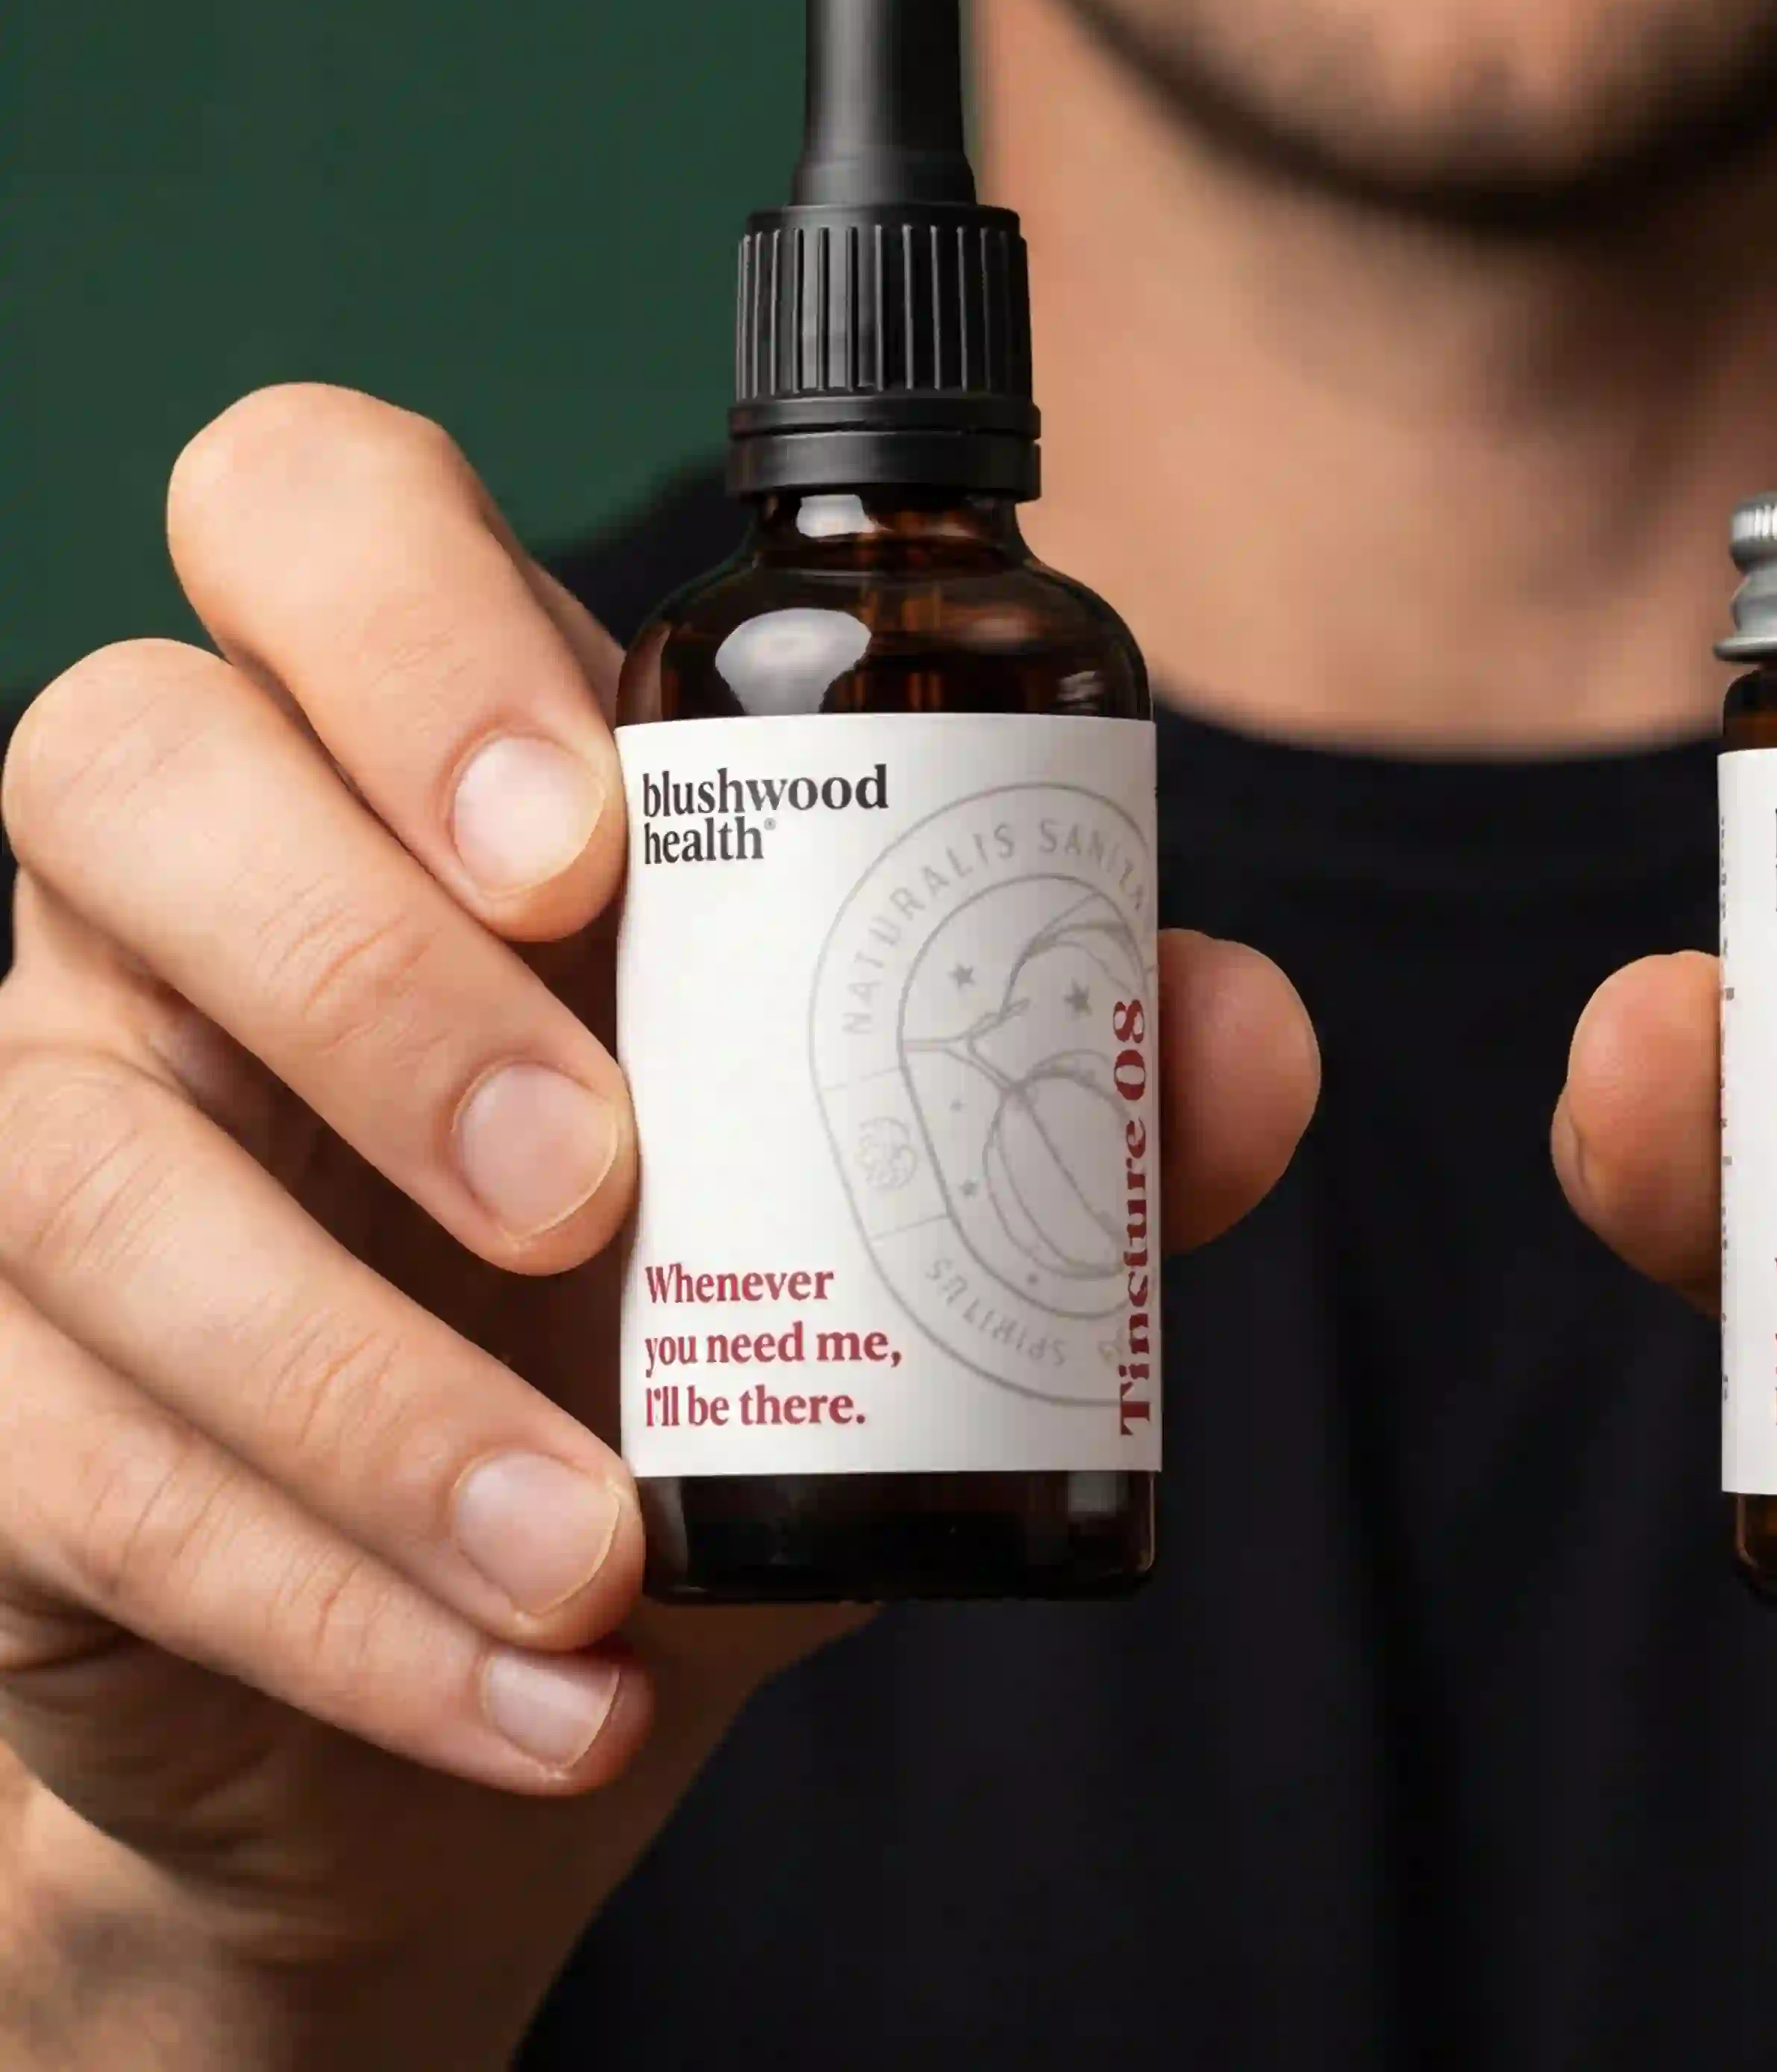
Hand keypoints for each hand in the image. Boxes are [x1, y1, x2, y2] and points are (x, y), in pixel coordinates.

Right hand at [0, 387, 1318, 2067]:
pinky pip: (54, 1453)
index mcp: (408, 752)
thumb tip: (1243, 1036)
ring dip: (350, 1373)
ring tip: (592, 1545)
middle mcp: (189, 888)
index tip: (596, 836)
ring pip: (70, 1152)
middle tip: (601, 1182)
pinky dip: (321, 1589)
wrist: (519, 1628)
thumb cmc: (711, 1314)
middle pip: (122, 761)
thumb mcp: (895, 1182)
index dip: (405, 618)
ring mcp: (61, 1117)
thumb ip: (1073, 1086)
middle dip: (369, 974)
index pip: (307, 506)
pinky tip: (535, 1683)